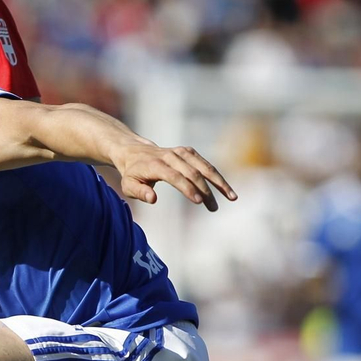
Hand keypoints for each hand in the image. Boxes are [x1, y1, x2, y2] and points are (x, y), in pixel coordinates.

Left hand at [110, 141, 235, 210]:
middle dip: (206, 190)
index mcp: (156, 165)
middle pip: (192, 172)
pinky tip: (225, 188)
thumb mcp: (128, 185)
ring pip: (204, 166)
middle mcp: (170, 156)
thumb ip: (139, 193)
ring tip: (232, 197)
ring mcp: (180, 152)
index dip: (187, 188)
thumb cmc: (132, 173)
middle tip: (213, 208)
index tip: (198, 202)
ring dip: (219, 181)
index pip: (175, 177)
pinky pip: (204, 163)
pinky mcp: (187, 152)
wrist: (134, 152)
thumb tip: (153, 199)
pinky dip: (216, 175)